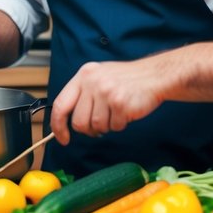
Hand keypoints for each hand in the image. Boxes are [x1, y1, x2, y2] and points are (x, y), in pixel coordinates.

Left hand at [49, 60, 165, 144]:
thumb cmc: (127, 79)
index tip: (62, 138)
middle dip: (89, 129)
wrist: (155, 75)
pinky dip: (120, 124)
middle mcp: (92, 82)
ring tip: (116, 112)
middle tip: (101, 123)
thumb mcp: (99, 76)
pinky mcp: (120, 103)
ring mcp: (106, 92)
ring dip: (107, 126)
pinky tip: (126, 112)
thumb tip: (66, 120)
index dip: (57, 125)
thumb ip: (82, 94)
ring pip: (96, 126)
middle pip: (78, 122)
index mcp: (84, 75)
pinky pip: (114, 127)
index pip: (60, 104)